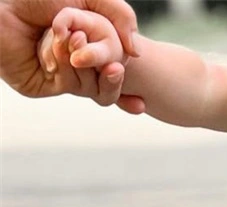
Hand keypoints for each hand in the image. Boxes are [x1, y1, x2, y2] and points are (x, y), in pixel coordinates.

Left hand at [0, 0, 141, 108]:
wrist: (6, 2)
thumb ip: (123, 16)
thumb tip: (137, 53)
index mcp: (90, 45)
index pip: (115, 73)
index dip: (130, 92)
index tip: (141, 105)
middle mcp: (76, 63)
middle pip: (108, 89)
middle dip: (113, 81)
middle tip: (115, 69)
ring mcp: (59, 75)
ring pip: (90, 88)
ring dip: (85, 63)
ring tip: (72, 40)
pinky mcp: (42, 84)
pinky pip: (67, 85)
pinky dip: (65, 67)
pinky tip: (56, 51)